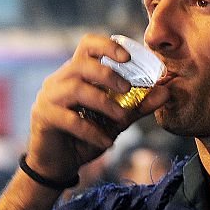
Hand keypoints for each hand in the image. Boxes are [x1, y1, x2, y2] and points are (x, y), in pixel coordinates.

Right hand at [26, 34, 168, 182]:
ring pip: (76, 88)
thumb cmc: (86, 136)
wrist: (59, 164)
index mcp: (77, 73)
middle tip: (128, 89)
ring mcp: (48, 97)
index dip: (107, 45)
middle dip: (108, 74)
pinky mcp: (43, 117)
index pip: (88, 45)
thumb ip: (138, 105)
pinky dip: (92, 130)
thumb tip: (165, 92)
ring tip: (121, 119)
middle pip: (82, 63)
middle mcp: (60, 80)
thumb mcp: (116, 120)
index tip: (127, 57)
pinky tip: (107, 141)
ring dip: (103, 102)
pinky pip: (69, 119)